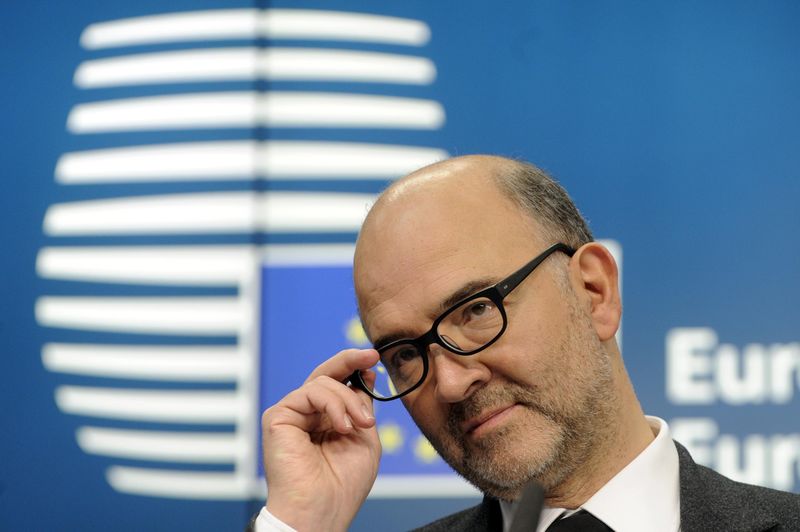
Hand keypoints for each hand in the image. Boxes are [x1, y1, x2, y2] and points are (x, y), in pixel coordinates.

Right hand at [261, 349, 380, 530]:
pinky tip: (344, 427)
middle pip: (326, 374)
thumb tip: (366, 372)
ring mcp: (292, 414)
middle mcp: (307, 414)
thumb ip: (362, 405)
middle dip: (350, 360)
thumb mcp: (364, 436)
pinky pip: (310, 392)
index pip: (339, 384)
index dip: (355, 368)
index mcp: (326, 419)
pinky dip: (334, 405)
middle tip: (371, 355)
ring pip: (324, 382)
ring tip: (361, 426)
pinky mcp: (278, 417)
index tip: (375, 359)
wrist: (321, 509)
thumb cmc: (343, 483)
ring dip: (350, 401)